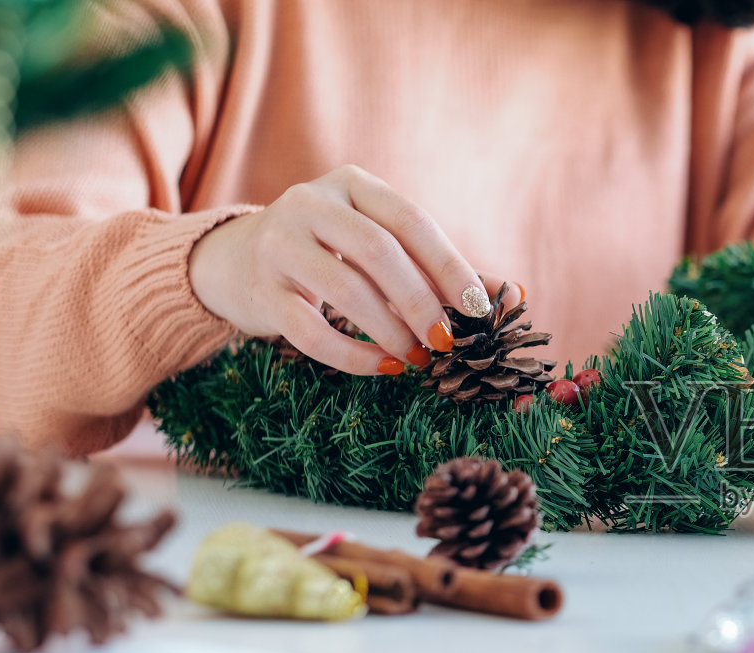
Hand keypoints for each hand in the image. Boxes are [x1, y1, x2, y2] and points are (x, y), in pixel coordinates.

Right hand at [189, 164, 488, 375]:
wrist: (236, 261)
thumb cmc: (332, 254)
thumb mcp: (383, 247)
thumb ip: (441, 269)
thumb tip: (516, 296)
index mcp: (352, 184)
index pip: (410, 220)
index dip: (448, 265)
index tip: (477, 309)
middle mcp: (310, 203)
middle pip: (377, 251)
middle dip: (419, 301)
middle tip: (446, 342)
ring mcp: (278, 244)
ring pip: (344, 290)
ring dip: (390, 331)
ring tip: (417, 358)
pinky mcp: (258, 290)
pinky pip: (309, 330)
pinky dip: (352, 355)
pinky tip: (382, 367)